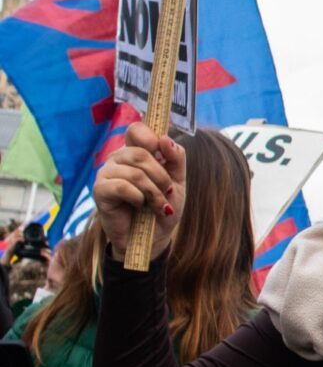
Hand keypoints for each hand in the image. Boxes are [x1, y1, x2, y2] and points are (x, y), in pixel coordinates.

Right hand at [92, 123, 185, 261]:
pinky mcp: (99, 191)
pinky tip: (139, 206)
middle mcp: (118, 158)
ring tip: (157, 205)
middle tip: (166, 190)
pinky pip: (122, 187)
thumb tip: (165, 138)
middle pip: (140, 152)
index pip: (137, 129)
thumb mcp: (178, 181)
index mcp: (136, 151)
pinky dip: (138, 198)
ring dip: (153, 191)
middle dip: (160, 175)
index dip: (152, 138)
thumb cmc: (162, 206)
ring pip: (133, 172)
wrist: (153, 236)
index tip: (164, 156)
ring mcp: (106, 173)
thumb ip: (176, 158)